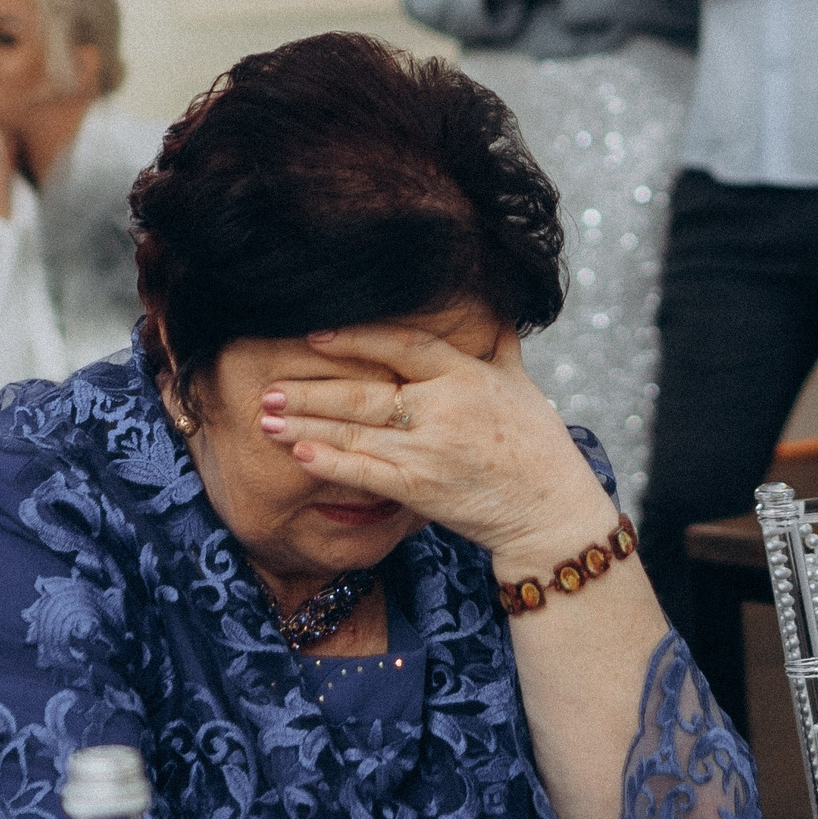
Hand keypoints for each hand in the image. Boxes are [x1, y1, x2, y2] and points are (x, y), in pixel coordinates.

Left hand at [257, 323, 616, 578]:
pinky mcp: (421, 489)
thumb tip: (492, 308)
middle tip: (270, 386)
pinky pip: (365, 473)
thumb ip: (499, 345)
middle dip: (311, 390)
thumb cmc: (538, 445)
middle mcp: (444, 409)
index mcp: (466, 376)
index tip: (314, 335)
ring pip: (355, 433)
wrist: (549, 510)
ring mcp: (430, 451)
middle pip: (364, 392)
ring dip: (305, 425)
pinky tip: (299, 454)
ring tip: (267, 418)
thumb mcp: (522, 384)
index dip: (355, 338)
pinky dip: (330, 463)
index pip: (401, 346)